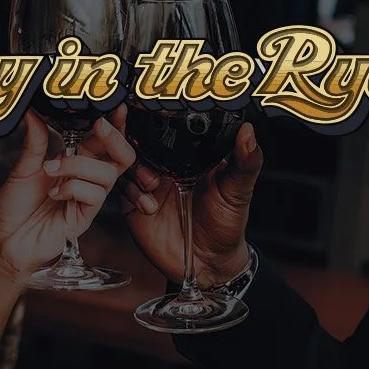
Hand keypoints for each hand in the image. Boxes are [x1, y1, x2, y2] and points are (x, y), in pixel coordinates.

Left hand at [0, 109, 136, 284]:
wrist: (4, 237)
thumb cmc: (14, 204)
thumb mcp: (23, 167)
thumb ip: (35, 140)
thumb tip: (34, 111)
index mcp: (75, 161)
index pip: (103, 140)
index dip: (114, 124)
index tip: (115, 106)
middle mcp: (86, 178)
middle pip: (120, 157)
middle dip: (114, 138)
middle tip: (99, 125)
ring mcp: (87, 198)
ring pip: (107, 174)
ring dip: (79, 166)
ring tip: (50, 169)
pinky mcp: (84, 217)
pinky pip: (94, 196)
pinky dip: (73, 188)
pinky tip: (54, 193)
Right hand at [114, 117, 262, 285]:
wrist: (208, 263)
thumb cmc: (227, 223)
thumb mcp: (238, 190)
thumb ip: (244, 161)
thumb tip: (248, 129)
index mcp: (186, 153)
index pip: (164, 125)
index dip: (150, 113)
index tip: (140, 104)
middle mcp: (163, 163)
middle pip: (136, 138)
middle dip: (126, 133)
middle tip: (126, 131)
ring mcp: (146, 182)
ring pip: (123, 161)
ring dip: (132, 166)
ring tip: (152, 183)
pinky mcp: (133, 204)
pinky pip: (120, 188)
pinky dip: (130, 192)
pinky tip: (148, 205)